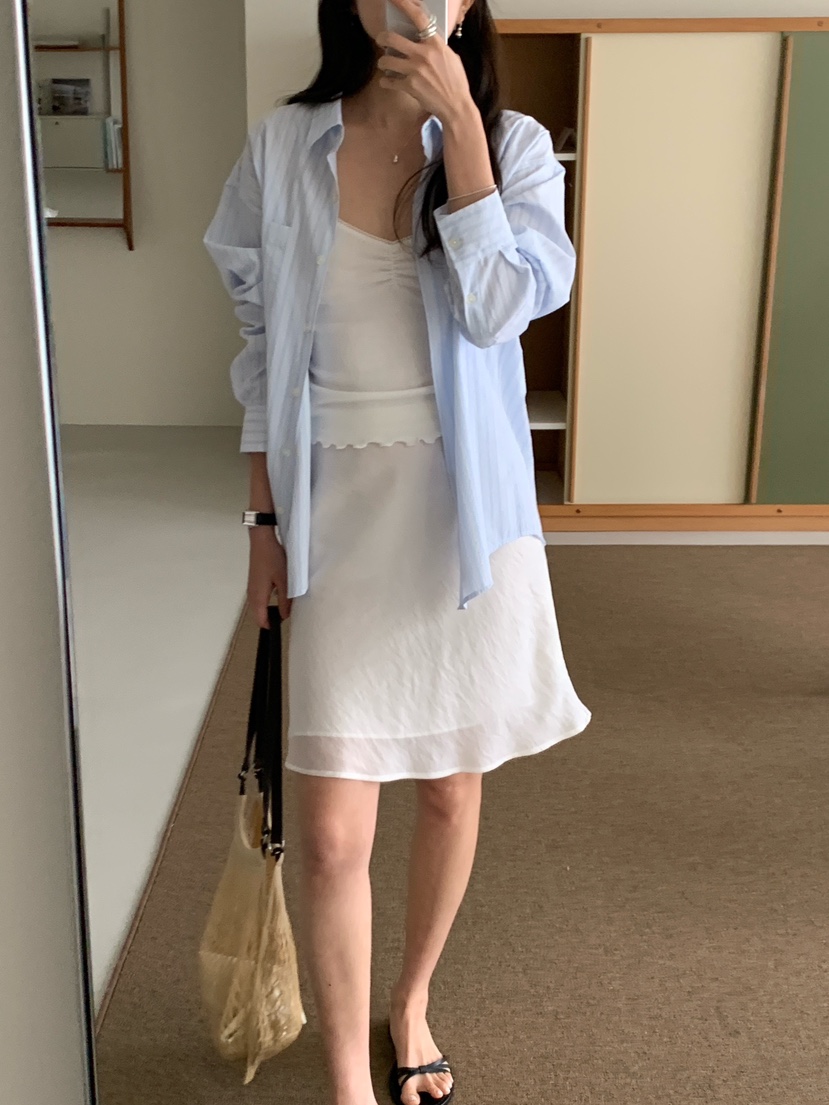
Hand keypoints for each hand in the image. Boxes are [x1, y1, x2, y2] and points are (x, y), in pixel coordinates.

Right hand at [248, 528, 290, 624]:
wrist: (262, 540)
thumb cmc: (273, 559)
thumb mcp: (284, 581)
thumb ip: (285, 600)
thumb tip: (285, 616)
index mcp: (258, 597)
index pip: (260, 620)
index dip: (270, 627)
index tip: (282, 627)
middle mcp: (251, 595)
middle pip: (258, 614)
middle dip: (270, 619)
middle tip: (286, 617)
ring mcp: (251, 588)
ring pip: (258, 606)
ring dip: (268, 610)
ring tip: (284, 608)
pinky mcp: (254, 581)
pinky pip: (259, 598)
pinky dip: (266, 602)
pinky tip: (278, 596)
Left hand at [375, 0, 473, 124]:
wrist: (456, 106)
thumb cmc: (456, 82)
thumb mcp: (451, 58)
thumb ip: (437, 47)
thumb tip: (427, 39)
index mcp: (435, 44)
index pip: (418, 18)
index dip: (404, 5)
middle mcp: (423, 54)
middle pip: (392, 38)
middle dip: (382, 38)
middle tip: (380, 40)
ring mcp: (415, 70)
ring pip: (386, 60)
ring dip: (382, 62)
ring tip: (385, 64)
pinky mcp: (409, 86)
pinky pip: (388, 81)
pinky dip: (386, 81)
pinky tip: (387, 81)